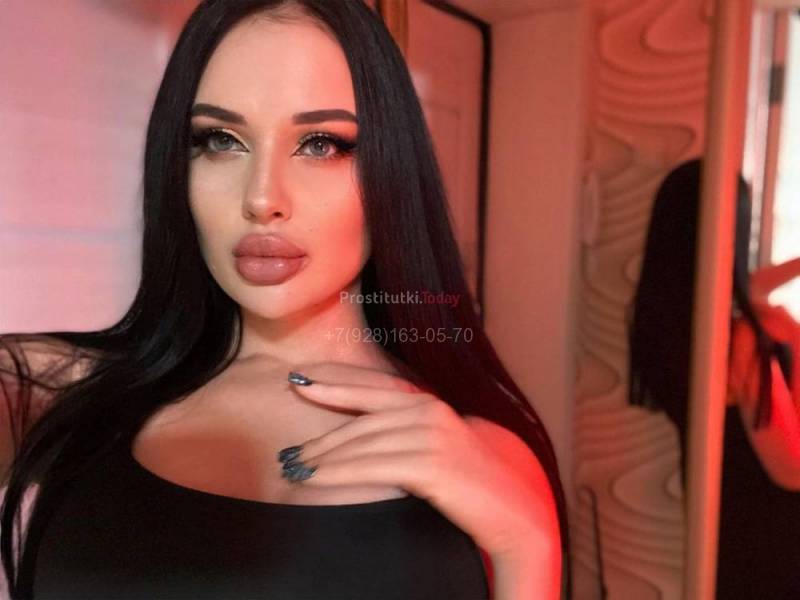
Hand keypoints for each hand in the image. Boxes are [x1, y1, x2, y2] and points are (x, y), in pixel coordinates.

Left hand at [280, 362, 558, 558]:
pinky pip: (371, 467)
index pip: (374, 387)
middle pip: (361, 417)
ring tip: (294, 468)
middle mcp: (430, 412)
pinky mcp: (432, 466)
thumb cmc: (478, 483)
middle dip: (320, 430)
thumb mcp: (443, 445)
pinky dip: (337, 473)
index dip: (335, 381)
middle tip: (287, 446)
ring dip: (322, 456)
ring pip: (362, 442)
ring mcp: (432, 436)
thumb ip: (410, 432)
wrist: (519, 512)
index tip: (300, 379)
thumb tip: (373, 435)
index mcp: (432, 403)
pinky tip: (313, 479)